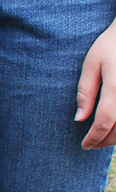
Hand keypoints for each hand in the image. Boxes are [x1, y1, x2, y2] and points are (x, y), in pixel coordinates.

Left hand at [75, 17, 115, 148]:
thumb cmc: (112, 45)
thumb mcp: (92, 64)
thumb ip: (86, 92)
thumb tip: (79, 119)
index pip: (104, 122)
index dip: (93, 138)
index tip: (84, 145)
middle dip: (106, 142)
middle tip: (92, 144)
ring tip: (104, 138)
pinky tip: (115, 126)